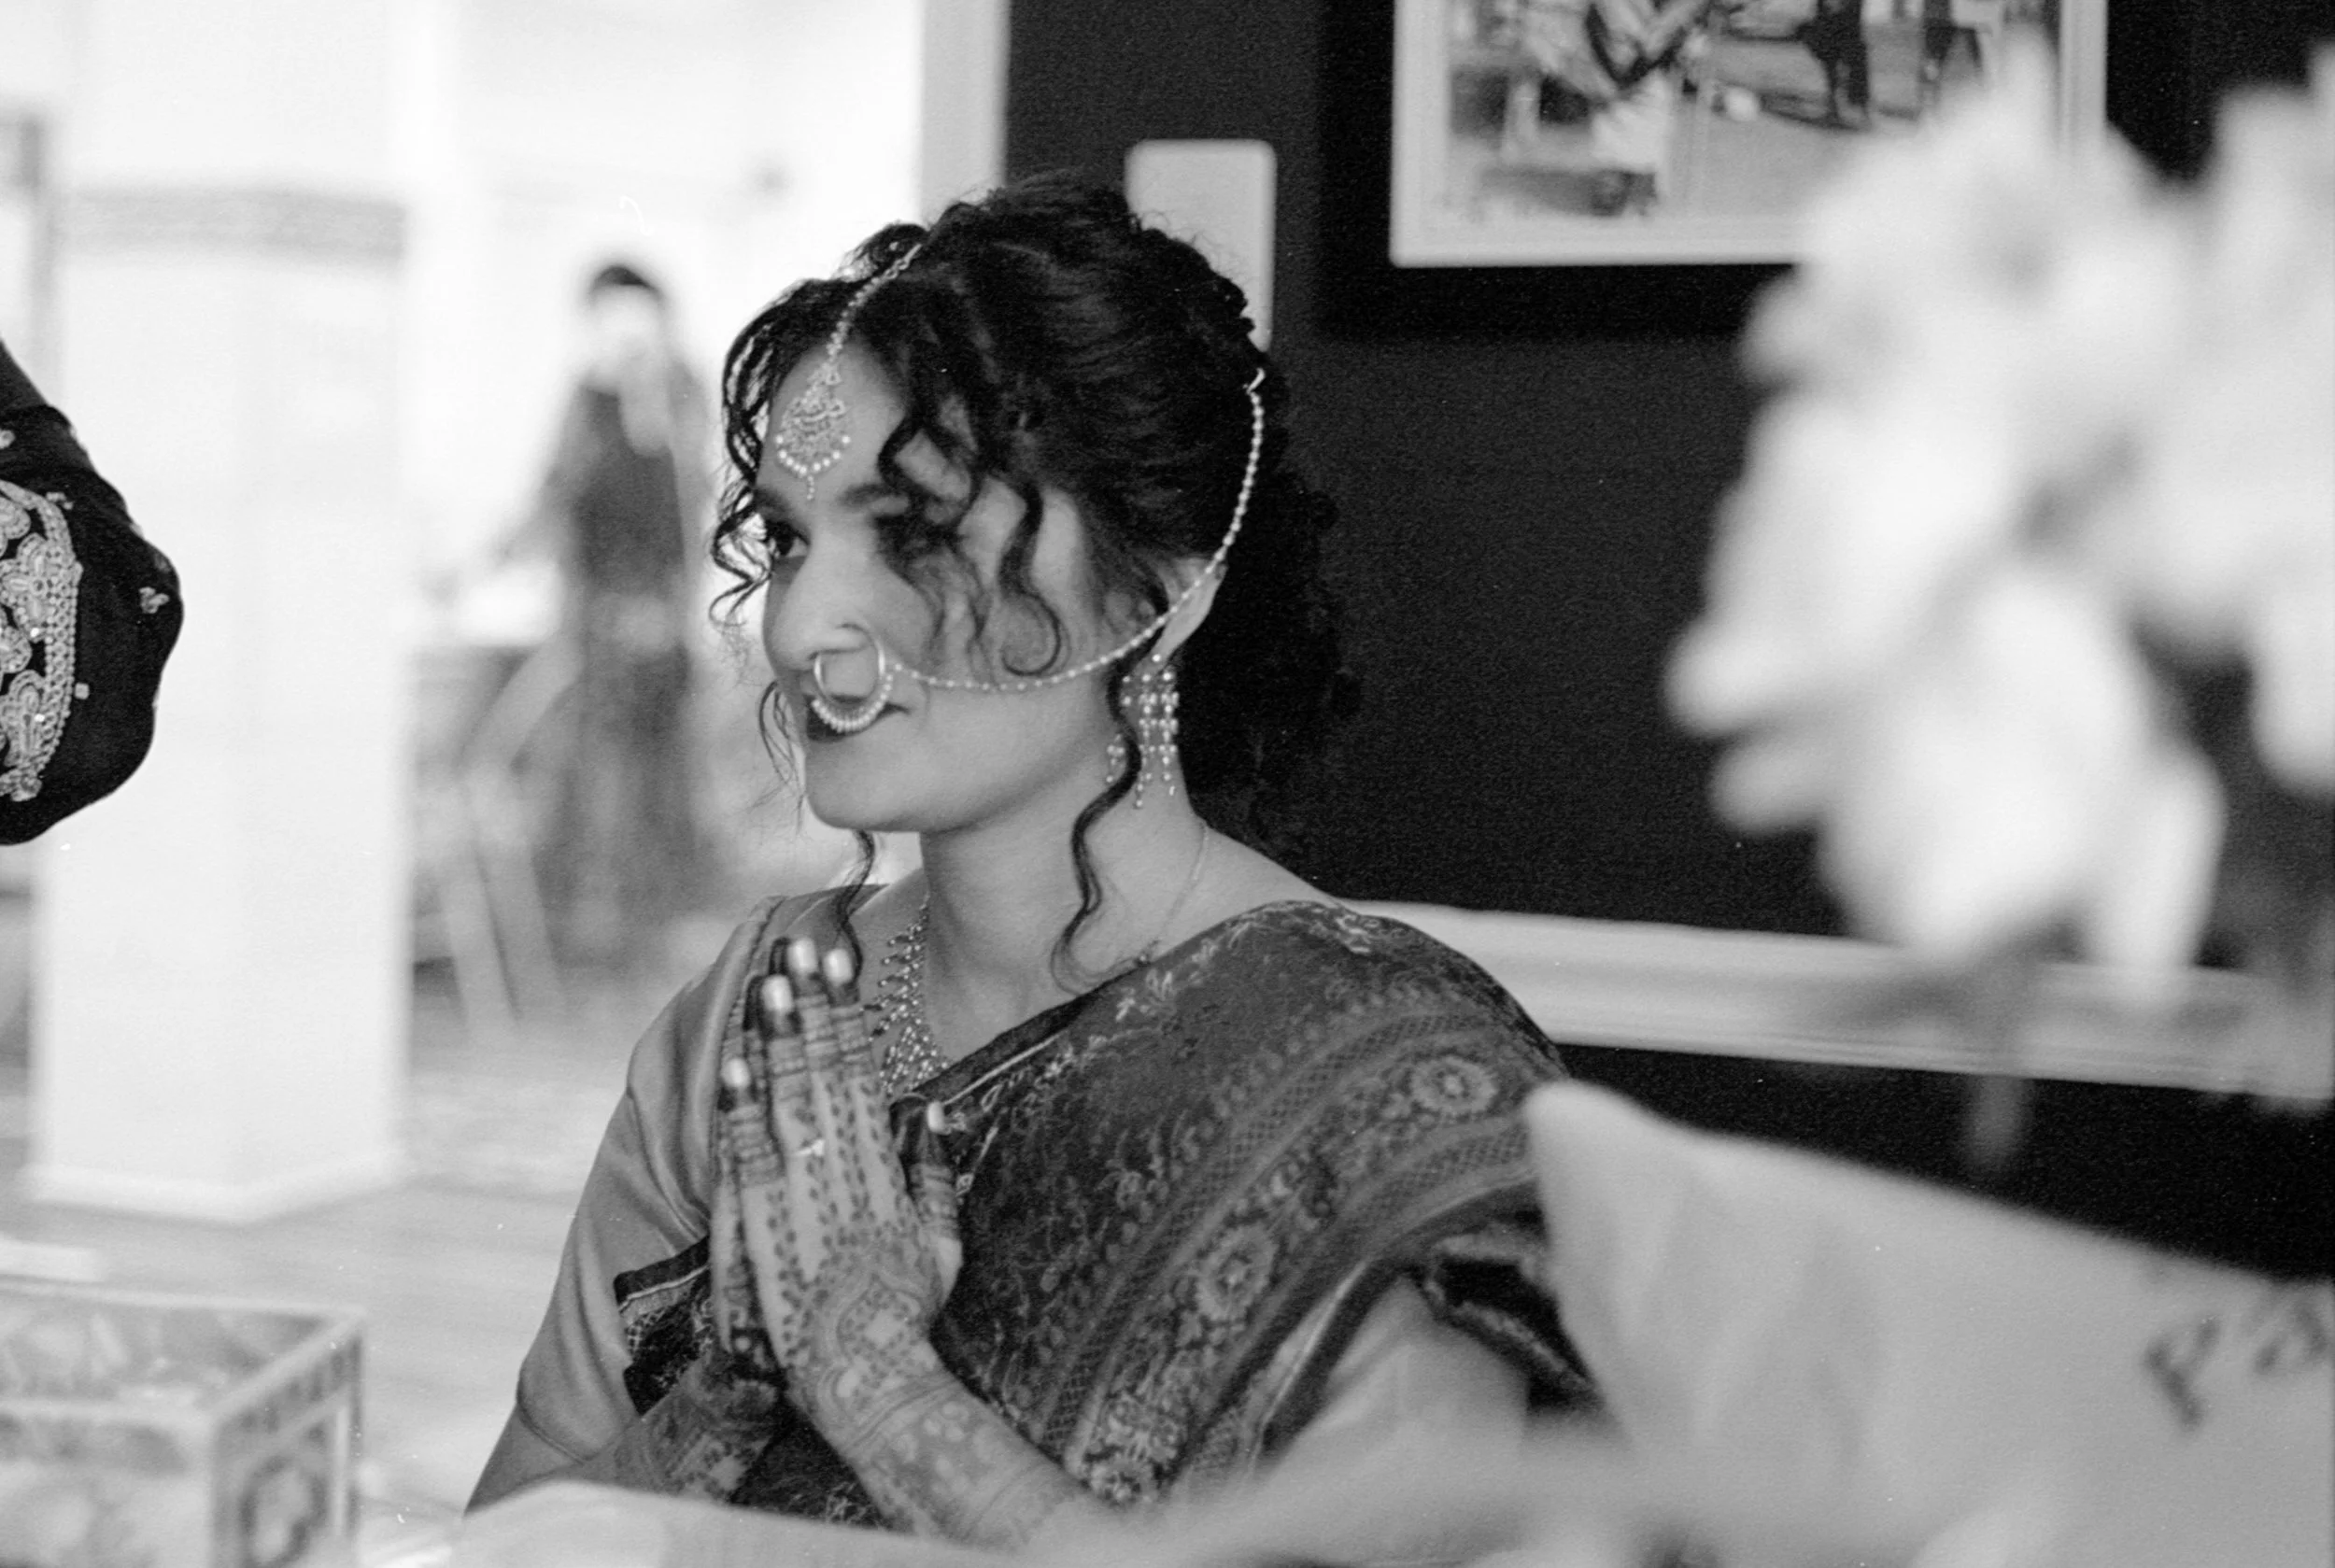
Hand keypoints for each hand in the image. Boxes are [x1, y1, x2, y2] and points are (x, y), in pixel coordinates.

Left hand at [712, 935, 962, 1431]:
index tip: (838, 965)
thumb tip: (932, 1106)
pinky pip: (747, 1156)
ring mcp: (800, 1198)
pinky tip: (733, 1064)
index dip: (847, 1014)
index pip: (863, 1071)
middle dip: (808, 1007)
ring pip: (784, 1102)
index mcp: (886, 1170)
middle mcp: (843, 1173)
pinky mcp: (761, 1227)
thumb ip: (935, 1173)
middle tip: (797, 949)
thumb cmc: (906, 1316)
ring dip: (774, 1039)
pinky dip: (739, 1109)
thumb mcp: (942, 1243)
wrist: (862, 1380)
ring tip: (765, 983)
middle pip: (822, 1073)